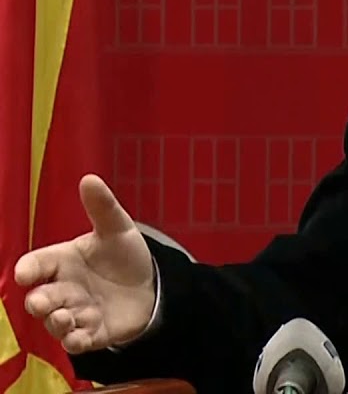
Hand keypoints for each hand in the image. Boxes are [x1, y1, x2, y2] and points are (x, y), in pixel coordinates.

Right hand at [14, 174, 155, 353]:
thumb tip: (89, 178)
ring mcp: (75, 313)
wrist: (150, 286)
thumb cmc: (123, 256)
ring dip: (57, 321)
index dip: (29, 269)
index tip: (24, 273)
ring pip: (56, 322)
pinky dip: (76, 341)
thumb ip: (102, 208)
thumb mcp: (117, 229)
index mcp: (62, 261)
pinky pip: (77, 342)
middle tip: (42, 301)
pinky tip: (79, 337)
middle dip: (39, 300)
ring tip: (65, 317)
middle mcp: (63, 289)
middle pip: (41, 297)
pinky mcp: (92, 333)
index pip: (36, 264)